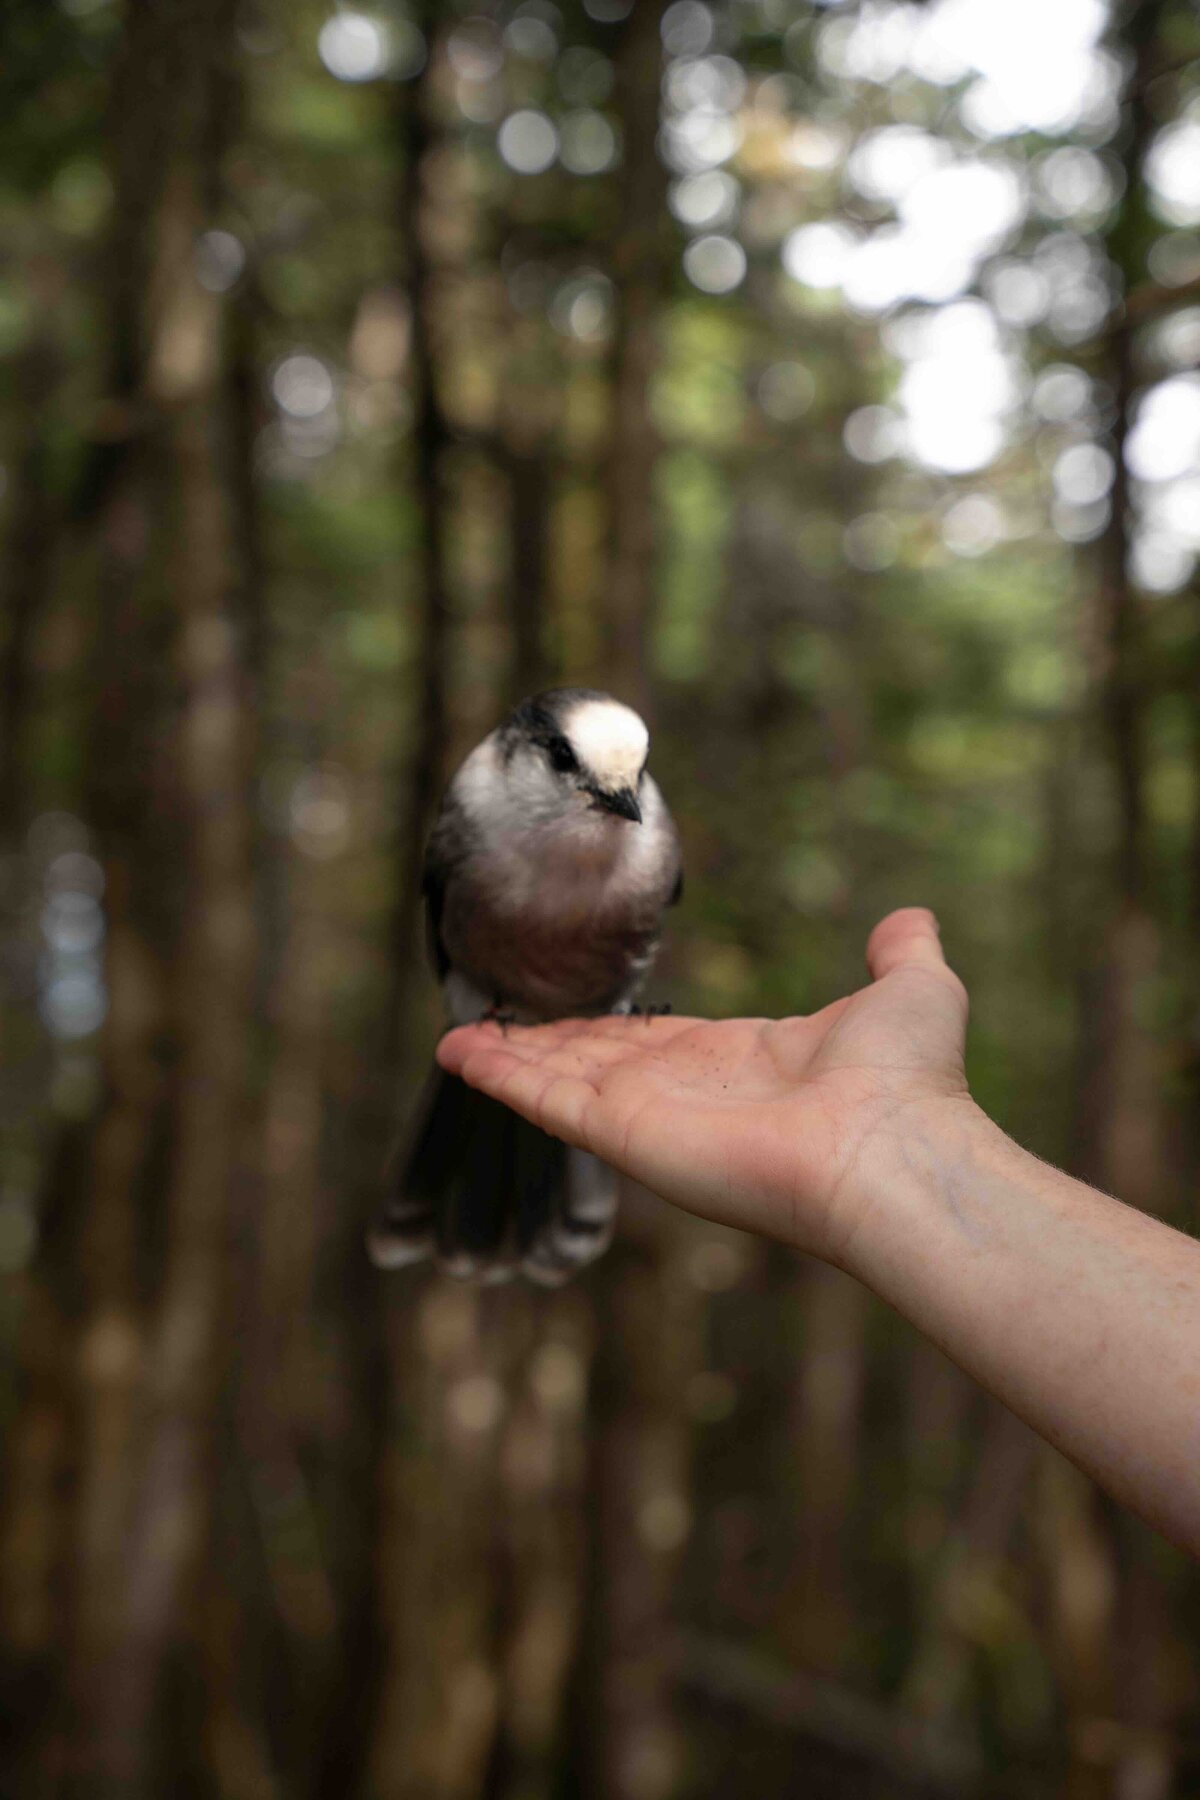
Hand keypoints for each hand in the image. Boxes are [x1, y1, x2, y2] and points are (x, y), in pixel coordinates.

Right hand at [436, 908, 972, 1261]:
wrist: (894, 1147)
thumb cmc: (909, 1083)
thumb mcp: (914, 991)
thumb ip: (900, 953)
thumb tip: (907, 919)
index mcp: (742, 1061)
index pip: (656, 1043)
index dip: (610, 1030)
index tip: (570, 1017)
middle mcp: (689, 1092)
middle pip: (597, 1062)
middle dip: (546, 1047)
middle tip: (494, 1030)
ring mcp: (652, 1116)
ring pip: (561, 1080)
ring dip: (507, 1060)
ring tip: (455, 1042)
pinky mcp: (624, 1134)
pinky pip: (547, 1101)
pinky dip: (501, 1077)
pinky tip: (463, 1056)